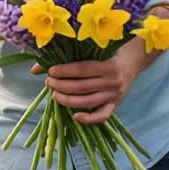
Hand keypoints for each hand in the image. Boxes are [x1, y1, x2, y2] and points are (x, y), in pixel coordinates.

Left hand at [30, 42, 151, 123]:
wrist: (134, 60)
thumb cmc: (109, 52)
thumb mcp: (93, 50)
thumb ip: (67, 57)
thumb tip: (34, 68)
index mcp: (108, 65)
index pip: (82, 70)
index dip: (64, 71)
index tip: (50, 71)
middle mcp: (113, 81)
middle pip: (82, 87)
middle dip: (61, 85)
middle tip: (48, 82)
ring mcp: (115, 94)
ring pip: (88, 102)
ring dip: (68, 100)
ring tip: (54, 94)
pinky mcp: (116, 104)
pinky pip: (102, 116)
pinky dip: (88, 119)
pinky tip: (74, 116)